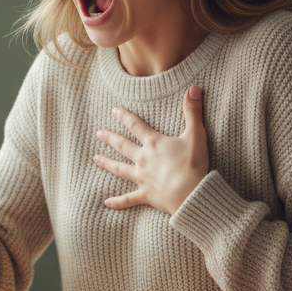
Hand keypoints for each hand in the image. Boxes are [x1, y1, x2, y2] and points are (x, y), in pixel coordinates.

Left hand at [93, 85, 208, 214]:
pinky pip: (128, 199)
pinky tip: (106, 202)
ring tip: (95, 158)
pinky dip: (117, 201)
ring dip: (107, 163)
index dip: (125, 117)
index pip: (136, 126)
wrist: (191, 193)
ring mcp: (142, 178)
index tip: (114, 111)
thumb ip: (192, 111)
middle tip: (99, 133)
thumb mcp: (196, 134)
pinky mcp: (145, 195)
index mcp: (154, 143)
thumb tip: (193, 87)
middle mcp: (143, 159)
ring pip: (119, 169)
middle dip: (110, 138)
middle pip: (122, 146)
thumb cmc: (194, 164)